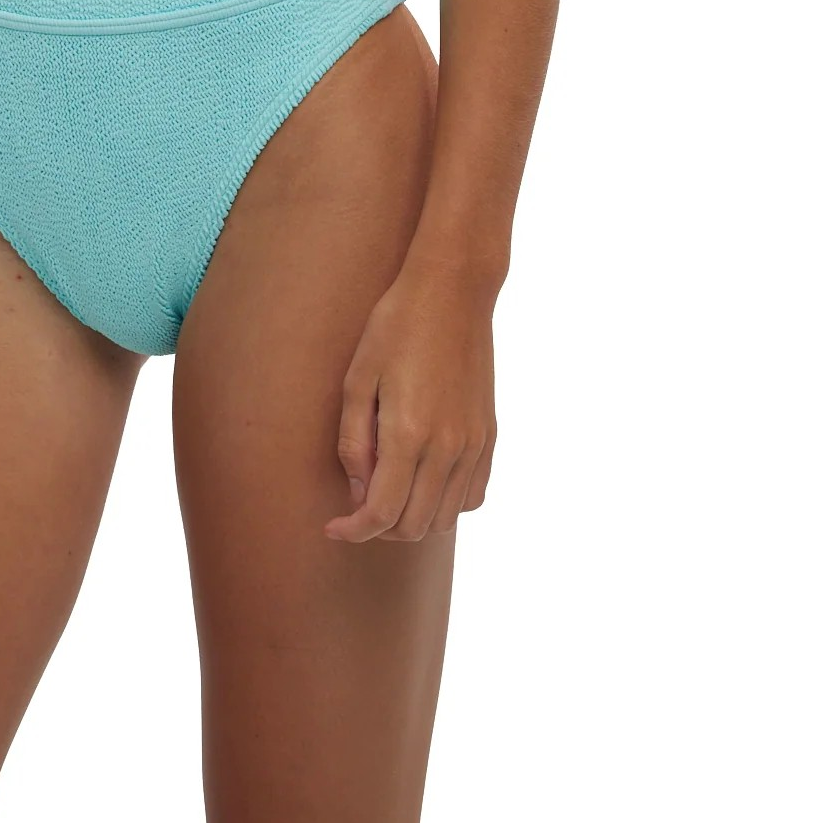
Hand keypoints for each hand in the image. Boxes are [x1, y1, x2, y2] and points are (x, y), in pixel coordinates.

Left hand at [324, 255, 496, 542]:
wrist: (453, 291)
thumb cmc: (396, 326)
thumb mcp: (358, 378)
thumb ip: (355, 441)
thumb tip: (358, 491)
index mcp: (409, 434)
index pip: (382, 513)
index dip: (353, 530)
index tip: (333, 528)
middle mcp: (448, 448)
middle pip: (415, 526)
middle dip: (379, 528)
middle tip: (356, 507)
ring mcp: (474, 444)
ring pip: (446, 519)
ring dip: (413, 520)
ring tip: (388, 493)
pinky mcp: (489, 436)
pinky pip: (472, 495)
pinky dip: (446, 504)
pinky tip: (424, 481)